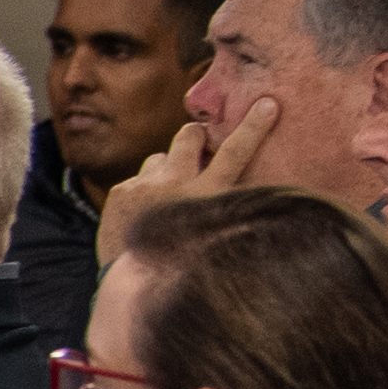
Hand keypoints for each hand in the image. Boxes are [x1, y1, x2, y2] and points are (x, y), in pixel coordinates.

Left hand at [100, 103, 273, 258]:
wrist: (134, 285)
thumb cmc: (182, 259)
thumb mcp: (214, 231)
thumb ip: (224, 202)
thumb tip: (240, 181)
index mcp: (208, 196)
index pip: (236, 153)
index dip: (253, 127)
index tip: (266, 103)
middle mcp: (176, 185)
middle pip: (190, 135)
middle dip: (196, 136)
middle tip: (200, 145)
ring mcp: (145, 186)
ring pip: (161, 157)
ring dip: (167, 170)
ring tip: (166, 197)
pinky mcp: (121, 191)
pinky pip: (138, 178)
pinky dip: (143, 191)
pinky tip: (142, 214)